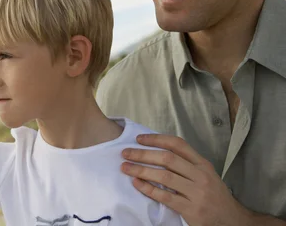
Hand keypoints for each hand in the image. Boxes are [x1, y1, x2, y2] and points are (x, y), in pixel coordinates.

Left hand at [121, 134, 252, 225]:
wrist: (232, 221)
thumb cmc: (213, 195)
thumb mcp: (205, 175)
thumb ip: (186, 163)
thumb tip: (156, 150)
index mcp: (203, 164)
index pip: (177, 144)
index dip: (156, 139)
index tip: (138, 139)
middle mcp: (201, 176)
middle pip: (167, 159)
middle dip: (143, 154)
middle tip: (125, 153)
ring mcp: (197, 193)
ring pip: (164, 177)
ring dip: (141, 170)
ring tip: (125, 167)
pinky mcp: (192, 210)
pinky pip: (165, 197)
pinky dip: (148, 189)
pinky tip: (136, 183)